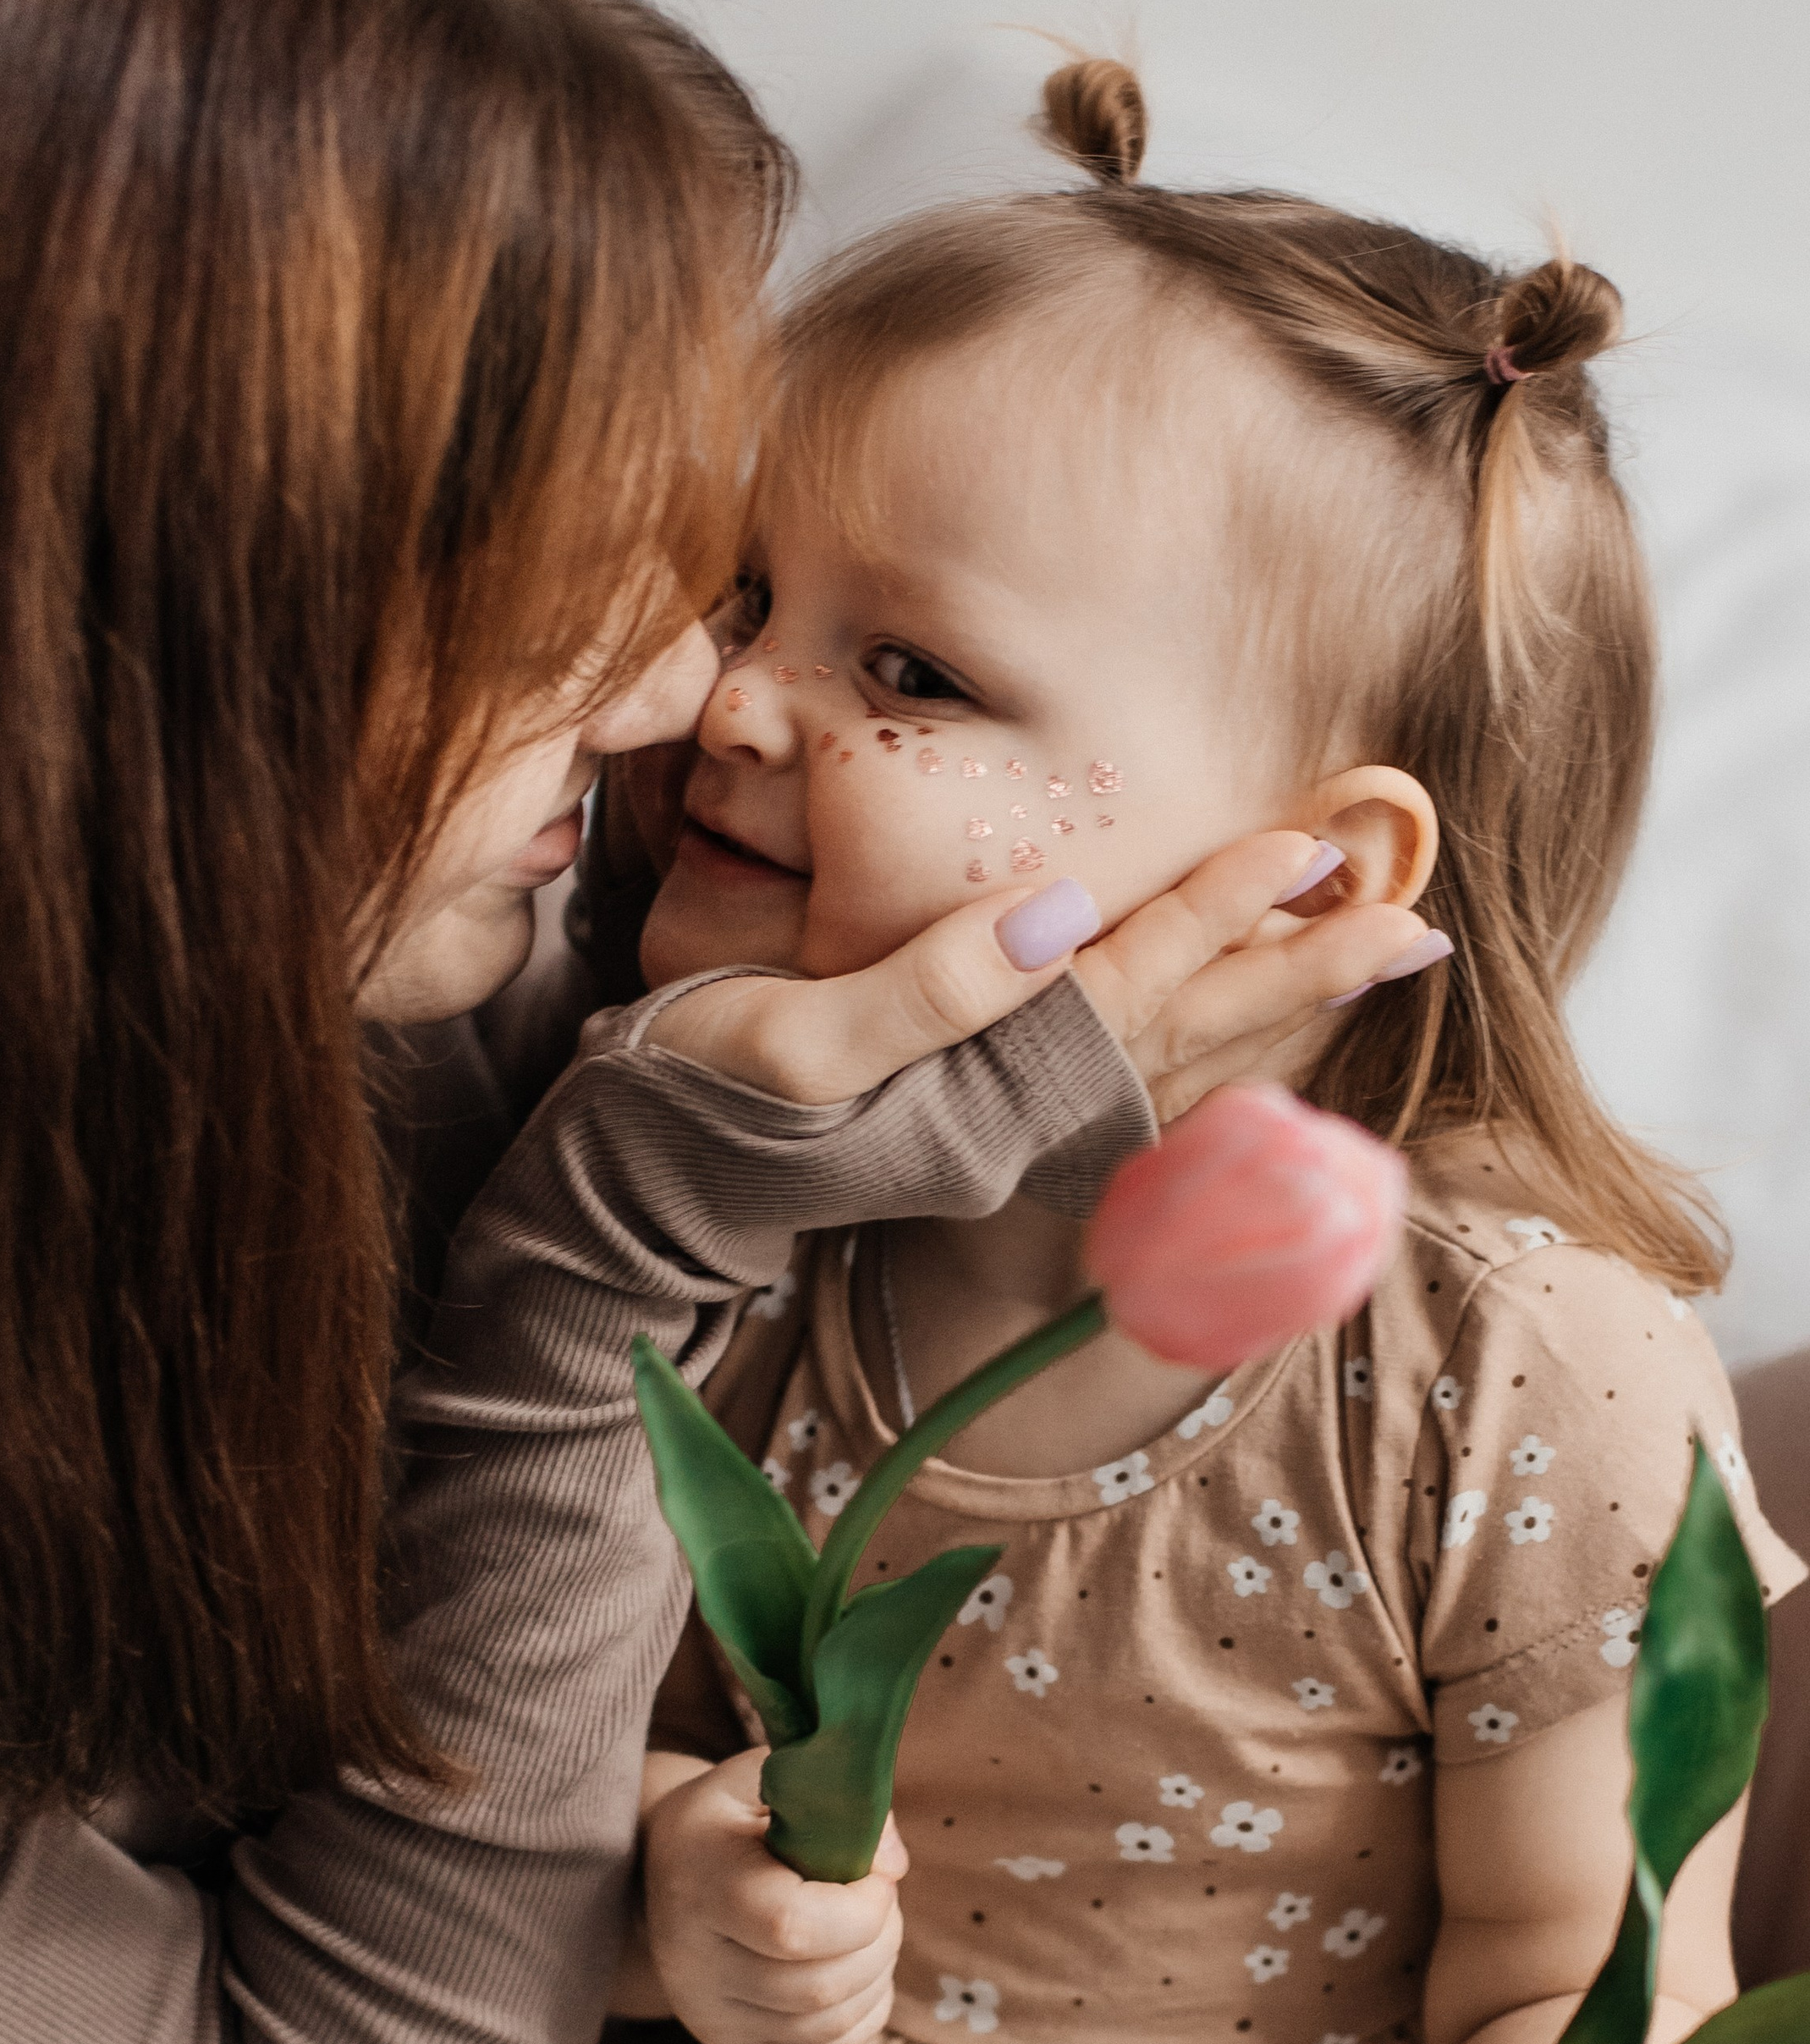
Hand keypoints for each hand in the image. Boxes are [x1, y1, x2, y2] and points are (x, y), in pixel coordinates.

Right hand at [638, 1750, 904, 2043]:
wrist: (664, 1870)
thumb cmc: (727, 1818)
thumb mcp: (764, 1779)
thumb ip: (834, 1800)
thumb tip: (892, 1866)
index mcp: (698, 1886)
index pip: (791, 1928)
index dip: (860, 1908)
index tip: (877, 1874)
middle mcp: (692, 1964)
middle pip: (819, 1986)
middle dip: (878, 1939)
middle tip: (877, 1898)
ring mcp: (709, 2014)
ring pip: (831, 2022)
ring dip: (877, 1973)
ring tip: (867, 1928)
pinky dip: (865, 2009)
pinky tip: (856, 1966)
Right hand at [647, 826, 1429, 1113]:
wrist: (626, 1199)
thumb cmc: (685, 1107)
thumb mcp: (788, 1042)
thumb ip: (931, 985)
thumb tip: (1065, 910)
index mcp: (978, 1093)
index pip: (1122, 988)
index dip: (1216, 911)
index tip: (1310, 843)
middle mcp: (1014, 1122)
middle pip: (1186, 1037)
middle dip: (1301, 972)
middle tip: (1417, 920)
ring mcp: (1001, 1128)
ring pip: (1170, 1057)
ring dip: (1273, 997)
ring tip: (1367, 943)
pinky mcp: (979, 1116)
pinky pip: (1126, 1072)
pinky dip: (1202, 1028)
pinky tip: (1244, 1002)